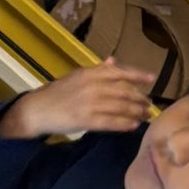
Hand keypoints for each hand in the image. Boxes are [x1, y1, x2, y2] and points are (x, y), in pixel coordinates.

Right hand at [0, 58, 155, 140]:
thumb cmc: (56, 93)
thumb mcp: (76, 77)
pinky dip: (124, 124)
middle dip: (140, 99)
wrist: (36, 110)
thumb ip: (96, 70)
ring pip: (120, 107)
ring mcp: (89, 103)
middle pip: (124, 91)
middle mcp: (92, 86)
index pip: (119, 72)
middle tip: (149, 105)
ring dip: (136, 112)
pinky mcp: (86, 120)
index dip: (137, 75)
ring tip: (145, 116)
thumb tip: (113, 61)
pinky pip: (111, 122)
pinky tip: (133, 126)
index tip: (151, 79)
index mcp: (90, 73)